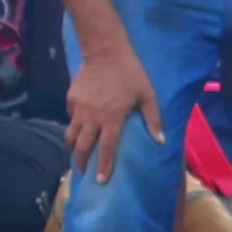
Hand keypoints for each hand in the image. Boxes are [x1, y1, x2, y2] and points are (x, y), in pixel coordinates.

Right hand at [60, 44, 154, 191]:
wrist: (104, 50)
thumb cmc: (130, 73)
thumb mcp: (147, 95)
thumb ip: (153, 119)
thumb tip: (160, 141)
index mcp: (112, 118)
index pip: (106, 148)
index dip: (104, 166)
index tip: (100, 181)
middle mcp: (92, 117)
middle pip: (82, 146)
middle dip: (82, 161)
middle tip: (83, 172)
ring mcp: (78, 108)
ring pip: (71, 134)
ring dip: (74, 146)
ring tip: (77, 153)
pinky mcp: (71, 99)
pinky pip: (71, 118)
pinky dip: (75, 126)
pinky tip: (80, 127)